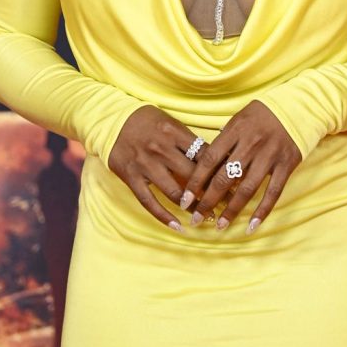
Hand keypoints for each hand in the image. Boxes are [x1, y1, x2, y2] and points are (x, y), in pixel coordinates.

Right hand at [107, 105, 216, 231]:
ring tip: (208, 217)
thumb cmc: (146, 120)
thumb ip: (189, 140)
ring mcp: (146, 165)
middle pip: (193, 175)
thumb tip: (216, 157)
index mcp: (174, 132)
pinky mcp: (131, 177)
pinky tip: (178, 227)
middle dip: (213, 192)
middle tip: (228, 204)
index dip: (221, 169)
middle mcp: (161, 149)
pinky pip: (149, 202)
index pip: (204, 154)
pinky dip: (164, 216)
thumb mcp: (170, 122)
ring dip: (193, 207)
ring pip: (174, 192)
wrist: (112, 119)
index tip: (235, 181)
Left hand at [177, 100, 301, 233]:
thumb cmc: (261, 114)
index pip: (209, 160)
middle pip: (225, 178)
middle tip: (196, 218)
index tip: (185, 200)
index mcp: (235, 130)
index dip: (195, 182)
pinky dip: (262, 211)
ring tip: (220, 226)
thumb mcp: (238, 119)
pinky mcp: (286, 165)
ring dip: (232, 210)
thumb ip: (224, 142)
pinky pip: (273, 192)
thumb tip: (206, 168)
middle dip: (208, 201)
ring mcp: (270, 155)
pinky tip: (251, 226)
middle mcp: (251, 144)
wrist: (297, 106)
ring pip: (247, 189)